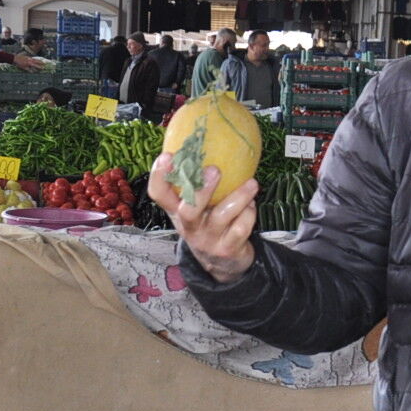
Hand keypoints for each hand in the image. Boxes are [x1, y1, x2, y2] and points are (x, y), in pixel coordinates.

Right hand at [150, 154, 260, 282]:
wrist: (223, 265)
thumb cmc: (208, 224)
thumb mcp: (196, 208)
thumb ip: (195, 185)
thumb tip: (202, 145)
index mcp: (177, 212)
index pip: (158, 194)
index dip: (159, 176)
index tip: (167, 155)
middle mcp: (189, 226)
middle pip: (188, 210)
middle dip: (202, 189)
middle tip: (215, 170)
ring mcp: (208, 239)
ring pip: (222, 216)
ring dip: (239, 197)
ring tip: (251, 184)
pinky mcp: (227, 248)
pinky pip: (241, 226)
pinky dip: (250, 213)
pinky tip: (251, 206)